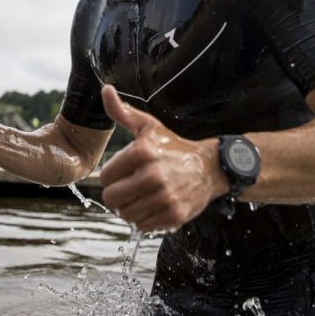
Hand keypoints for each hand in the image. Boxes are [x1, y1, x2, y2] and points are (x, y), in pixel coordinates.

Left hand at [98, 85, 227, 231]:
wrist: (209, 167)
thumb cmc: (172, 146)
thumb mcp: (148, 126)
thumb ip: (122, 112)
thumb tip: (105, 89)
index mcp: (142, 152)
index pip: (105, 177)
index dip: (113, 176)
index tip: (125, 172)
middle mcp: (152, 175)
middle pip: (111, 198)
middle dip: (118, 194)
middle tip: (131, 187)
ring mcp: (163, 197)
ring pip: (125, 214)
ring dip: (130, 208)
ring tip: (142, 197)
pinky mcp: (173, 215)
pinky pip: (142, 226)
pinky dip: (145, 219)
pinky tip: (154, 205)